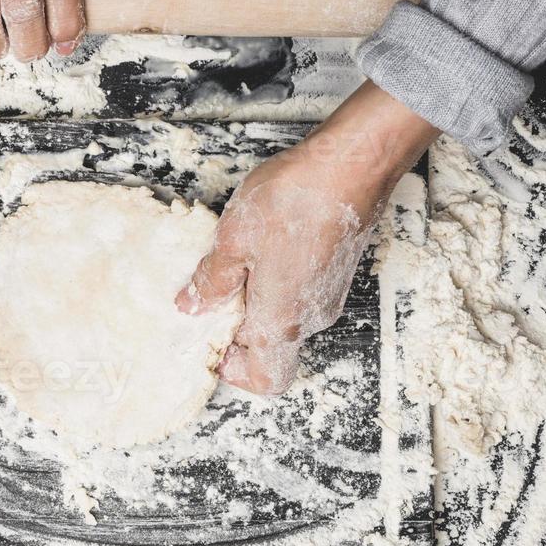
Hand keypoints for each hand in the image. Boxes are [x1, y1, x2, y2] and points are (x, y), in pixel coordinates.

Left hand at [176, 81, 439, 394]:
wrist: (352, 165)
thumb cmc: (296, 200)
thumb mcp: (233, 241)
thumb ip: (211, 281)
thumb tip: (193, 305)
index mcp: (282, 321)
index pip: (264, 379)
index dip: (236, 370)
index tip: (214, 342)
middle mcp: (311, 318)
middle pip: (272, 348)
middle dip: (239, 327)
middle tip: (216, 292)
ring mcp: (328, 296)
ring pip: (285, 319)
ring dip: (257, 301)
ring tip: (238, 260)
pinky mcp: (336, 274)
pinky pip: (301, 295)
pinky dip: (276, 283)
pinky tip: (262, 245)